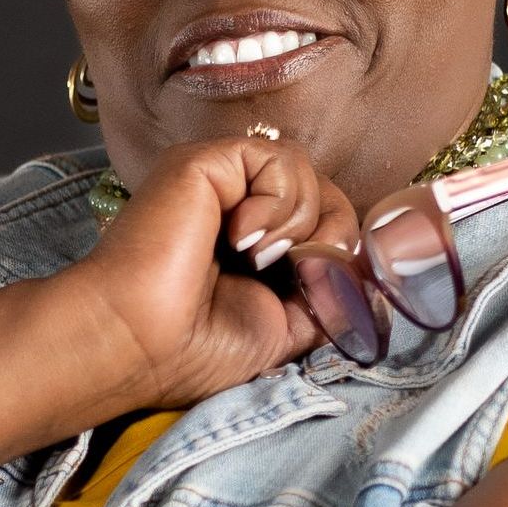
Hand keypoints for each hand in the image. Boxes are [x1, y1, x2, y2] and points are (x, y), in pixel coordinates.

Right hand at [66, 133, 360, 410]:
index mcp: (248, 241)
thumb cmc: (191, 347)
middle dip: (328, 236)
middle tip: (290, 274)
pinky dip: (277, 204)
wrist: (138, 344)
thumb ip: (328, 294)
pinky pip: (278, 159)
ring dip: (299, 224)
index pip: (322, 219)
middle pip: (323, 190)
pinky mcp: (205, 162)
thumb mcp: (285, 329)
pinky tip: (240, 238)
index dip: (336, 249)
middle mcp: (232, 203)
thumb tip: (369, 268)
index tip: (315, 291)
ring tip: (255, 259)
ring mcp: (217, 179)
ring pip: (305, 171)